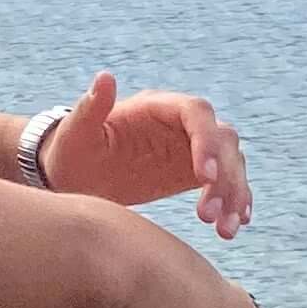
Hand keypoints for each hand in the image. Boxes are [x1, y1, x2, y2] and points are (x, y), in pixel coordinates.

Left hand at [39, 71, 250, 237]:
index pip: (195, 113)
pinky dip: (236, 203)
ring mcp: (192, 149)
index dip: (206, 141)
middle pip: (222, 139)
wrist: (73, 178)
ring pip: (231, 163)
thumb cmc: (70, 152)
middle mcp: (180, 124)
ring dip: (234, 194)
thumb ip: (90, 108)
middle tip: (207, 216)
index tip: (202, 177)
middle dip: (224, 176)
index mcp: (156, 107)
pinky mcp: (195, 174)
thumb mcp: (75, 134)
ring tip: (224, 231)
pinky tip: (233, 227)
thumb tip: (105, 76)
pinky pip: (227, 185)